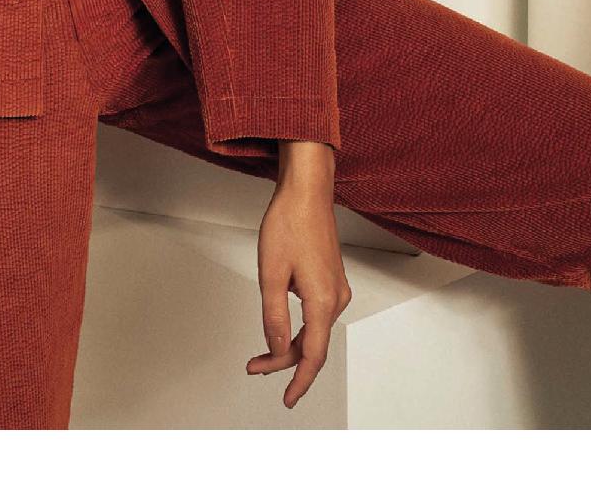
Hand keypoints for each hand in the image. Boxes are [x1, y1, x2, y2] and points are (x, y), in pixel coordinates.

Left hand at [246, 142, 351, 408]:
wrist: (306, 190)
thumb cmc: (289, 222)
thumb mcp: (271, 274)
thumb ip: (273, 317)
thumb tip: (277, 348)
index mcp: (322, 300)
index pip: (313, 356)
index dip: (298, 381)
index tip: (288, 400)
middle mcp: (335, 297)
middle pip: (312, 345)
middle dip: (283, 361)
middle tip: (255, 367)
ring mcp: (335, 287)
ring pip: (314, 331)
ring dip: (290, 345)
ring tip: (262, 353)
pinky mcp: (330, 278)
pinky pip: (316, 315)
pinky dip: (299, 328)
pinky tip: (281, 326)